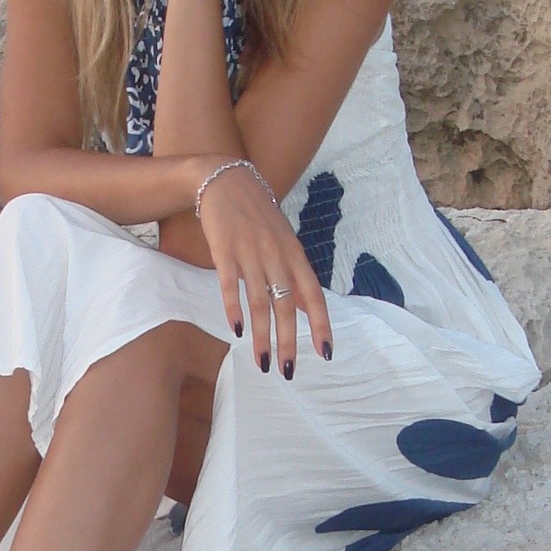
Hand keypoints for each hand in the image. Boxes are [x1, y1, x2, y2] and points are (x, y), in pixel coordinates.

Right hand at [195, 163, 333, 375]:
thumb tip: (305, 307)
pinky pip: (231, 284)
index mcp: (294, 253)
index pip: (313, 295)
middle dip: (289, 341)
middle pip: (286, 305)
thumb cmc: (257, 213)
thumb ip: (293, 272)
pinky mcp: (224, 250)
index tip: (326, 353)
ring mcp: (250, 252)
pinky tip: (236, 330)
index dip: (321, 325)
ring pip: (260, 302)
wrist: (225, 180)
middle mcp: (276, 255)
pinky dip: (234, 308)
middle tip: (288, 370)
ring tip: (262, 362)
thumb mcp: (283, 239)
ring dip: (262, 335)